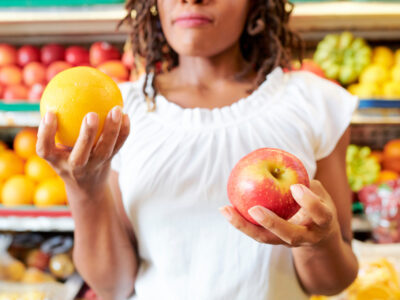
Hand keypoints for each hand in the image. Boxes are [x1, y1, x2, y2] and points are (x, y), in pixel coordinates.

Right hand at [36, 107, 129, 194]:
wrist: (87, 185)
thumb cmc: (67, 156)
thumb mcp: (56, 146)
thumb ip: (56, 126)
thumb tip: (59, 91)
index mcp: (56, 161)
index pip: (45, 149)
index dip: (46, 133)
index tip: (50, 113)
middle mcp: (75, 167)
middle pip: (80, 156)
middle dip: (86, 136)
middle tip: (91, 114)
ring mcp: (94, 166)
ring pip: (105, 151)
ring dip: (112, 130)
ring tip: (116, 109)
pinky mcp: (110, 162)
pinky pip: (118, 146)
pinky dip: (124, 132)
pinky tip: (126, 115)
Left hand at [220, 180, 339, 246]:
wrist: (318, 235)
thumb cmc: (318, 204)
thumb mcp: (320, 192)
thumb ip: (306, 181)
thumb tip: (285, 163)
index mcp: (323, 222)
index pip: (321, 214)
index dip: (309, 203)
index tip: (296, 187)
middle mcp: (307, 236)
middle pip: (290, 235)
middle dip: (272, 223)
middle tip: (254, 209)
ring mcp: (288, 242)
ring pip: (266, 238)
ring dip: (244, 225)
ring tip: (226, 210)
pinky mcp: (273, 240)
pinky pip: (255, 232)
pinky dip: (240, 222)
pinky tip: (225, 209)